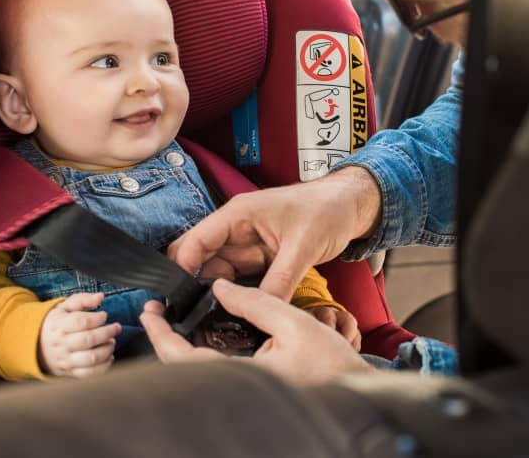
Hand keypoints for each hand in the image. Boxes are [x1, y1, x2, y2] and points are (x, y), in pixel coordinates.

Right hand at [38, 292, 121, 377]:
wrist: (36, 346)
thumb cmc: (56, 324)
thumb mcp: (64, 307)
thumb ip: (83, 300)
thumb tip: (100, 297)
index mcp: (58, 325)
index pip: (81, 321)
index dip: (97, 318)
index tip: (104, 315)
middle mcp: (61, 344)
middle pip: (88, 340)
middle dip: (107, 333)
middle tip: (116, 328)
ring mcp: (65, 359)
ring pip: (91, 358)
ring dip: (107, 349)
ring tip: (111, 341)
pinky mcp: (70, 372)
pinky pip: (89, 373)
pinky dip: (104, 366)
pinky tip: (108, 356)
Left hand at [140, 280, 376, 384]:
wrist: (357, 391)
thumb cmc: (332, 363)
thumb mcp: (295, 322)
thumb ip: (256, 302)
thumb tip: (221, 287)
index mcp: (244, 376)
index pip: (184, 359)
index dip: (161, 334)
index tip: (150, 312)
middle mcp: (238, 389)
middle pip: (184, 369)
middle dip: (165, 339)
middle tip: (156, 312)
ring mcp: (243, 394)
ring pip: (198, 372)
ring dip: (181, 347)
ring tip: (174, 319)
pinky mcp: (251, 392)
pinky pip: (215, 374)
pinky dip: (201, 354)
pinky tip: (202, 335)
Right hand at [168, 167, 381, 299]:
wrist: (350, 206)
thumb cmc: (327, 210)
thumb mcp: (303, 246)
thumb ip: (281, 280)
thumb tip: (261, 310)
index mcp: (238, 215)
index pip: (196, 240)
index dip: (183, 268)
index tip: (178, 299)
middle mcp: (237, 230)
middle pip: (200, 260)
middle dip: (194, 286)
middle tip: (194, 318)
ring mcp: (247, 245)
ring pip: (218, 274)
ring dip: (216, 295)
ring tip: (214, 322)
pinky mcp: (259, 258)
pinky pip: (239, 280)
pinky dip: (237, 296)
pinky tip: (236, 314)